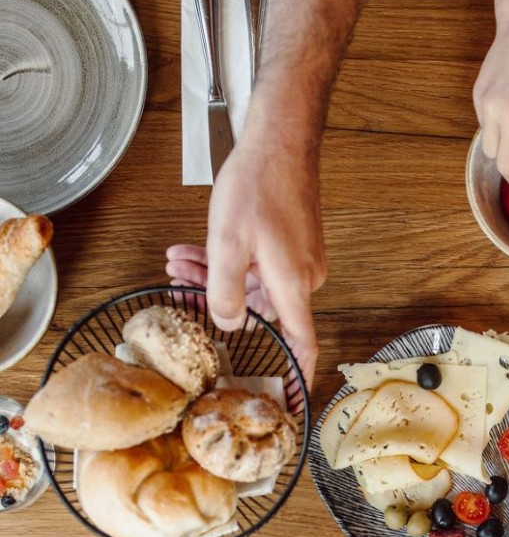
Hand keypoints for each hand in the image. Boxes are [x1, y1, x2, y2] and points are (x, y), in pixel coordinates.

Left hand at [166, 128, 324, 387]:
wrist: (280, 140)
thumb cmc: (259, 184)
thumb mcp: (227, 243)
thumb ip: (224, 293)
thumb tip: (230, 324)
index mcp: (292, 286)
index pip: (302, 343)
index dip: (297, 374)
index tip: (292, 396)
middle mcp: (302, 278)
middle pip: (262, 309)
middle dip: (218, 301)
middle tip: (178, 286)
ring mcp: (299, 260)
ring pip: (253, 284)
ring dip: (215, 276)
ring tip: (177, 262)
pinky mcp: (292, 244)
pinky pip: (258, 266)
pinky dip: (230, 261)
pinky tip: (195, 251)